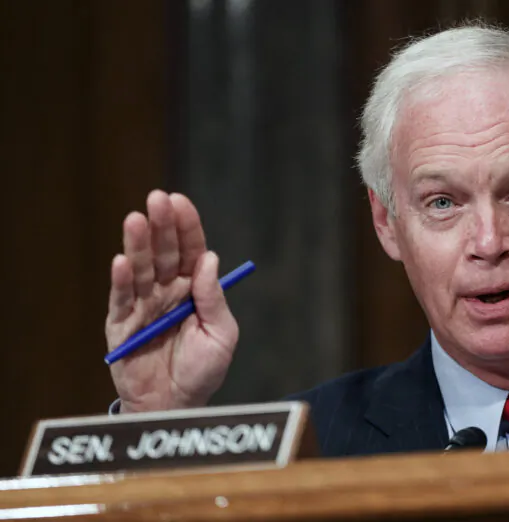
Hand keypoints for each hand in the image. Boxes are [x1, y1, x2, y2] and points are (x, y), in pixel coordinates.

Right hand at [105, 190, 238, 412]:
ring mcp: (143, 306)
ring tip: (136, 220)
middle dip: (161, 225)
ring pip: (140, 269)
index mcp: (194, 289)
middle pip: (163, 252)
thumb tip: (209, 259)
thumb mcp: (221, 335)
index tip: (179, 201)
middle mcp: (167, 291)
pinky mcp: (122, 325)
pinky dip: (121, 280)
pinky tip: (121, 261)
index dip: (186, 226)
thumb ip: (213, 299)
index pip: (190, 250)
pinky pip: (121, 299)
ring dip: (138, 245)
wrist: (177, 406)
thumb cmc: (203, 371)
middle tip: (156, 198)